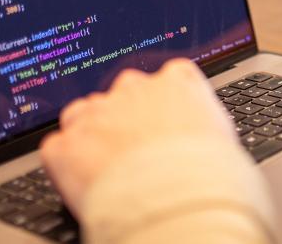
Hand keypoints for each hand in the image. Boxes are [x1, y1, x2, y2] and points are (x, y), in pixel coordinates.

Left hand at [40, 59, 237, 212]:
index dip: (164, 107)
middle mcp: (133, 87)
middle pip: (122, 96)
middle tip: (139, 157)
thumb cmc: (210, 174)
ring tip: (110, 172)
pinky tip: (85, 184)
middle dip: (126, 121)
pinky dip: (67, 166)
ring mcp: (96, 113)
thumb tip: (198, 129)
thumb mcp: (223, 133)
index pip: (167, 79)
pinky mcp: (66, 145)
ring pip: (84, 116)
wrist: (179, 201)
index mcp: (175, 80)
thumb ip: (202, 117)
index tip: (164, 127)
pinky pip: (58, 149)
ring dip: (92, 137)